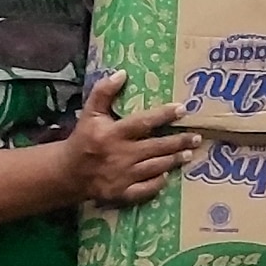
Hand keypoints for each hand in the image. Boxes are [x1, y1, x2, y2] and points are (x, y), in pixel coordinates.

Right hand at [59, 74, 200, 209]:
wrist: (68, 172)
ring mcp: (123, 175)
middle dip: (179, 142)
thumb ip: (103, 92)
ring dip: (174, 160)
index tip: (182, 109)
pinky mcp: (122, 193)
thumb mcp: (90, 113)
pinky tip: (168, 175)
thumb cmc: (83, 139)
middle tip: (197, 137)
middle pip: (156, 147)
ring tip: (189, 153)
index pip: (143, 122)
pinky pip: (146, 189)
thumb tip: (121, 73)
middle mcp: (121, 154)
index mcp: (113, 133)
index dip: (164, 115)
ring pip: (156, 167)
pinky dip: (158, 183)